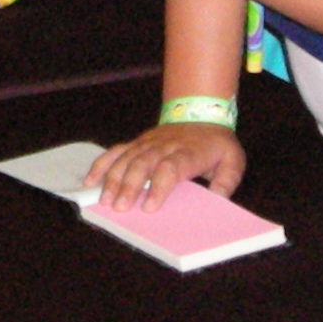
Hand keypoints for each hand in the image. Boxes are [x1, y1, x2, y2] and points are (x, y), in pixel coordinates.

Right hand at [87, 123, 246, 210]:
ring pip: (126, 158)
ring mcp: (148, 143)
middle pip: (143, 163)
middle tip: (120, 208)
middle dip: (129, 186)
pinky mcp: (137, 142)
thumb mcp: (233, 161)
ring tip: (105, 200)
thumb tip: (216, 200)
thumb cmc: (217, 144)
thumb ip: (226, 182)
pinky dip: (101, 165)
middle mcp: (164, 146)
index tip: (150, 207)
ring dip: (113, 179)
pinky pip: (115, 151)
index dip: (159, 187)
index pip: (170, 168)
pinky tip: (89, 181)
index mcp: (188, 152)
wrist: (202, 113)